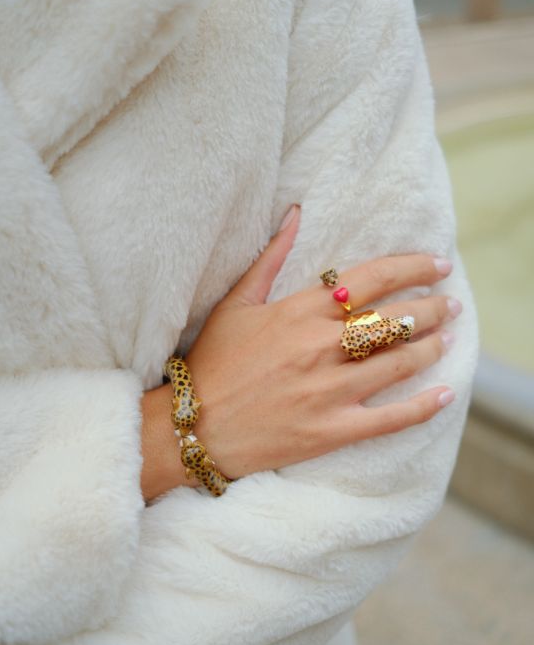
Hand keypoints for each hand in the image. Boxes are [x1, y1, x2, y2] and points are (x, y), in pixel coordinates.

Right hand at [184, 205, 460, 480]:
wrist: (193, 427)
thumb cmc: (212, 363)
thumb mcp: (235, 303)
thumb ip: (270, 258)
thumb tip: (294, 214)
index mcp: (301, 311)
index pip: (373, 280)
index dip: (414, 268)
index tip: (438, 265)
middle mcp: (322, 346)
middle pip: (396, 320)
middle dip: (432, 308)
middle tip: (450, 304)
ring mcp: (329, 390)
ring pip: (400, 362)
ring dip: (433, 347)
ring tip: (448, 337)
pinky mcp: (332, 430)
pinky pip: (391, 418)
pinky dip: (424, 406)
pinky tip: (446, 394)